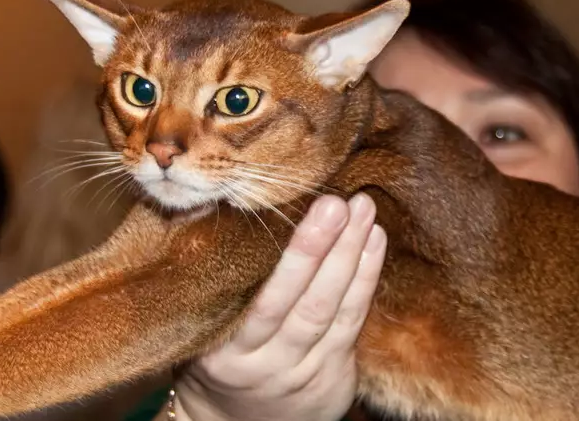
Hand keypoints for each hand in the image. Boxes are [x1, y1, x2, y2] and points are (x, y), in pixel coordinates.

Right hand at [173, 193, 386, 420]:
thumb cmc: (216, 363)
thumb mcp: (203, 334)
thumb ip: (219, 290)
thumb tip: (229, 216)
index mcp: (224, 352)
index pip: (262, 301)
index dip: (291, 259)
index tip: (294, 210)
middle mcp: (267, 364)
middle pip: (303, 303)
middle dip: (322, 249)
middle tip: (337, 202)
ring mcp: (304, 372)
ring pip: (333, 311)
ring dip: (353, 257)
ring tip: (363, 210)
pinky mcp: (334, 376)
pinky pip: (353, 324)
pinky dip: (366, 280)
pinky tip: (375, 242)